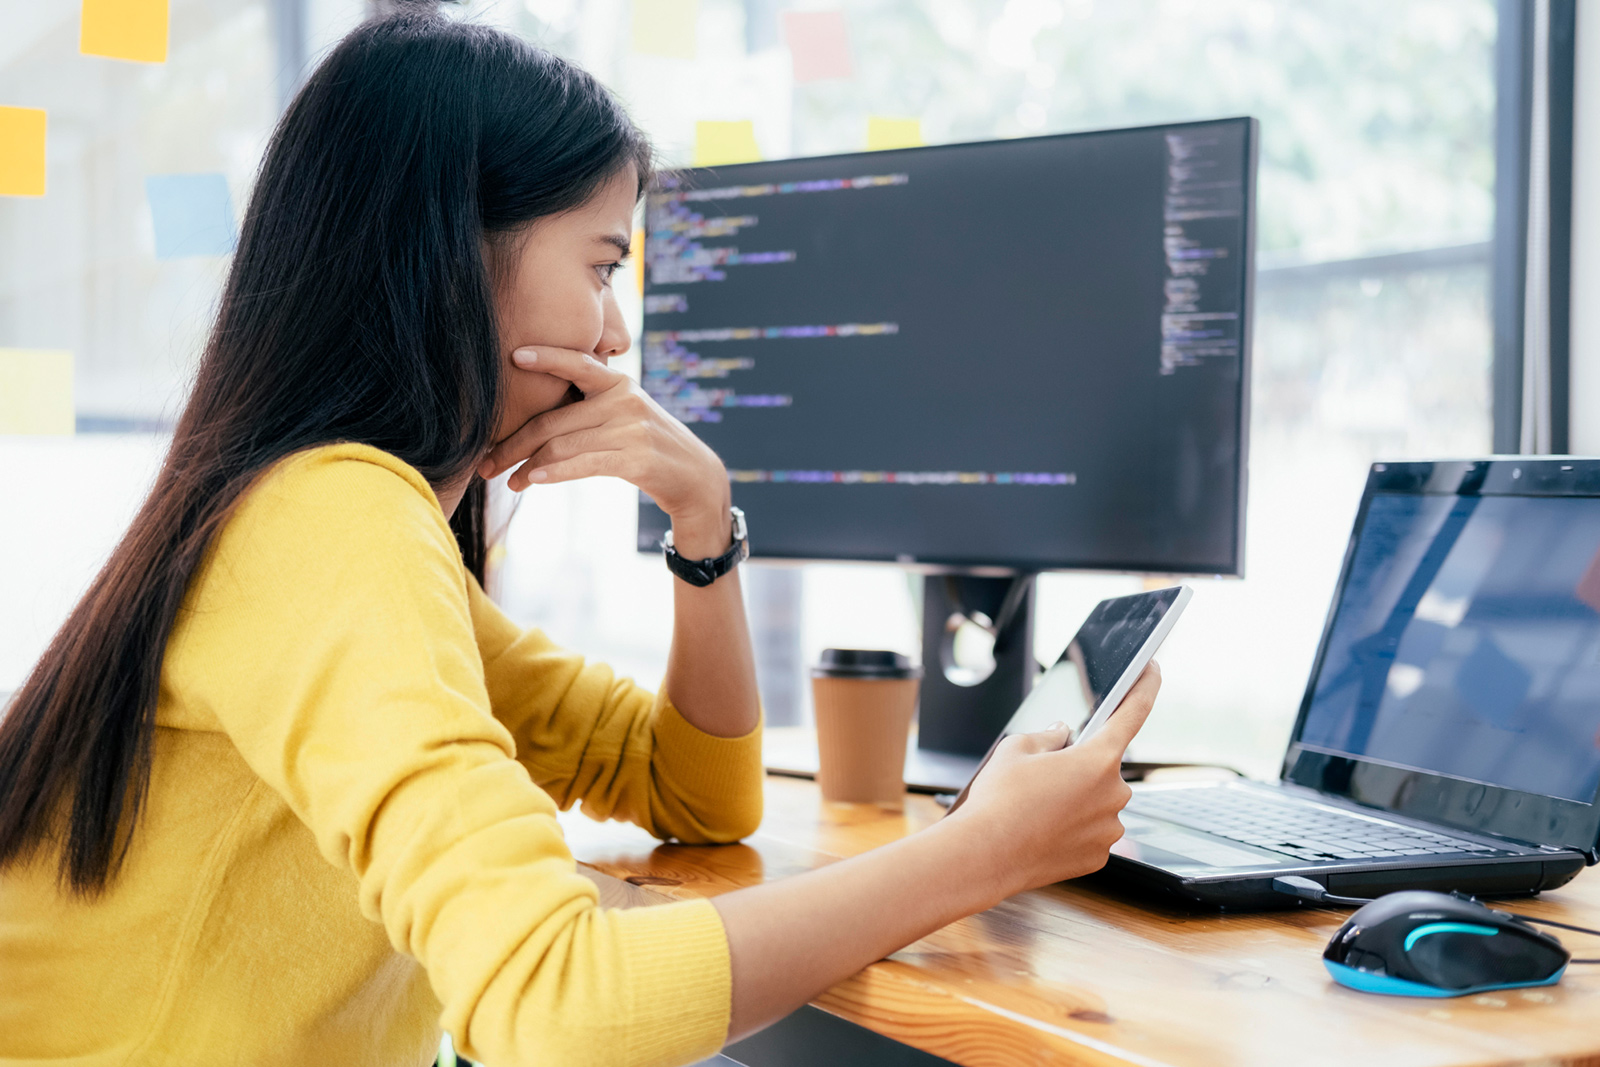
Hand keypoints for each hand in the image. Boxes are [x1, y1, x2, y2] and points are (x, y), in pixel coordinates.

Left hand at [478, 347, 732, 552]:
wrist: (695, 477)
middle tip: (485, 461)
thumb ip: (590, 408)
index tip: (513, 355)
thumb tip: (536, 421)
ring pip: (563, 444)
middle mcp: (624, 400)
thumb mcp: (625, 416)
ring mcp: (631, 429)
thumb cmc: (649, 446)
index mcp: (619, 383)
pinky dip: (553, 472)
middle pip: (554, 419)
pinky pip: (582, 463)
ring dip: (526, 465)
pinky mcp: (635, 458)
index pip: (577, 363)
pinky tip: (532, 479)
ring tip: (506, 480)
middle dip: (513, 442)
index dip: (545, 357)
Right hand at [946, 662, 1160, 899]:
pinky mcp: (1099, 855)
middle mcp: (1113, 794)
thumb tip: (1062, 735)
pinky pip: (1092, 831)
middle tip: (1046, 775)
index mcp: (1098, 759)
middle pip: (1105, 767)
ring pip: (1098, 802)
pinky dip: (1074, 828)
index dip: (1145, 686)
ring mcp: (1108, 828)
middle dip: (1081, 766)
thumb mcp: (1017, 748)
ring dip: (1078, 799)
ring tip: (1039, 807)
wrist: (986, 854)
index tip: (1152, 669)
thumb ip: (1048, 735)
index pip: (1133, 712)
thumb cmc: (999, 799)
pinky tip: (1045, 830)